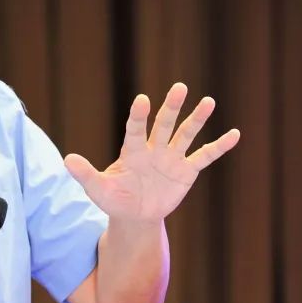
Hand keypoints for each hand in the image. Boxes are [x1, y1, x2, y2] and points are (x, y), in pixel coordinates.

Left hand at [64, 83, 239, 221]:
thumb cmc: (114, 199)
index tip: (142, 99)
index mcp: (132, 151)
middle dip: (172, 107)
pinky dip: (219, 146)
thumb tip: (67, 160)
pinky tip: (234, 134)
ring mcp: (172, 158)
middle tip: (180, 87)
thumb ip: (85, 174)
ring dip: (197, 119)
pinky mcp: (186, 170)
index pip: (135, 129)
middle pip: (164, 124)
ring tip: (209, 101)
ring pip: (186, 134)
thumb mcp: (98, 189)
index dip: (138, 115)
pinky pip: (205, 156)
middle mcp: (154, 149)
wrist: (134, 215)